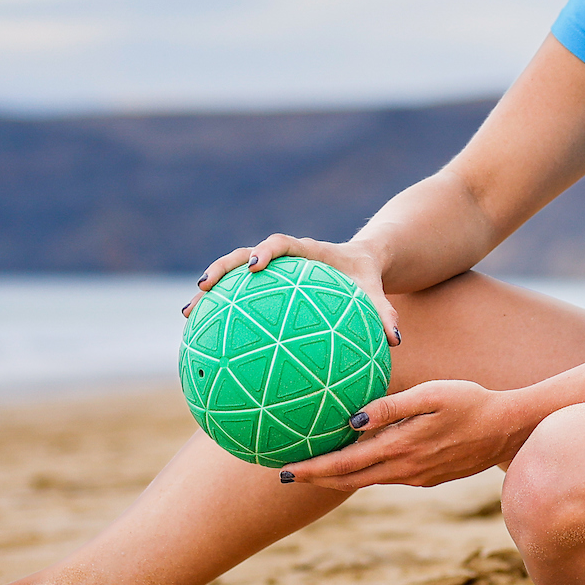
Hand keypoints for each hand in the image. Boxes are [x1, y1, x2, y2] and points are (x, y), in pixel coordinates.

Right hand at [182, 232, 402, 346]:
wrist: (360, 266)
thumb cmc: (366, 280)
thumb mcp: (375, 293)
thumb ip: (384, 313)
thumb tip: (395, 341)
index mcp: (307, 251)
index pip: (282, 242)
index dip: (266, 250)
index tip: (254, 266)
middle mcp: (282, 258)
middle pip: (243, 255)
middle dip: (222, 268)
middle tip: (203, 287)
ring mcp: (270, 271)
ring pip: (232, 274)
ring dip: (210, 291)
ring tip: (188, 314)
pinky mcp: (265, 286)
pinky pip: (239, 297)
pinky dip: (222, 313)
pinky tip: (206, 341)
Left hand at [280, 380, 523, 491]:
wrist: (508, 429)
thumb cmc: (470, 401)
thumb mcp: (431, 394)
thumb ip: (390, 406)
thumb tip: (351, 420)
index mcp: (401, 448)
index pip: (346, 465)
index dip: (314, 469)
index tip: (285, 471)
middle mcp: (405, 470)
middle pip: (349, 480)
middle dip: (316, 478)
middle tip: (284, 474)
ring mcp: (417, 478)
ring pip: (366, 482)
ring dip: (336, 479)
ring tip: (311, 470)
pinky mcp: (426, 478)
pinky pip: (385, 478)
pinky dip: (362, 475)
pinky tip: (354, 463)